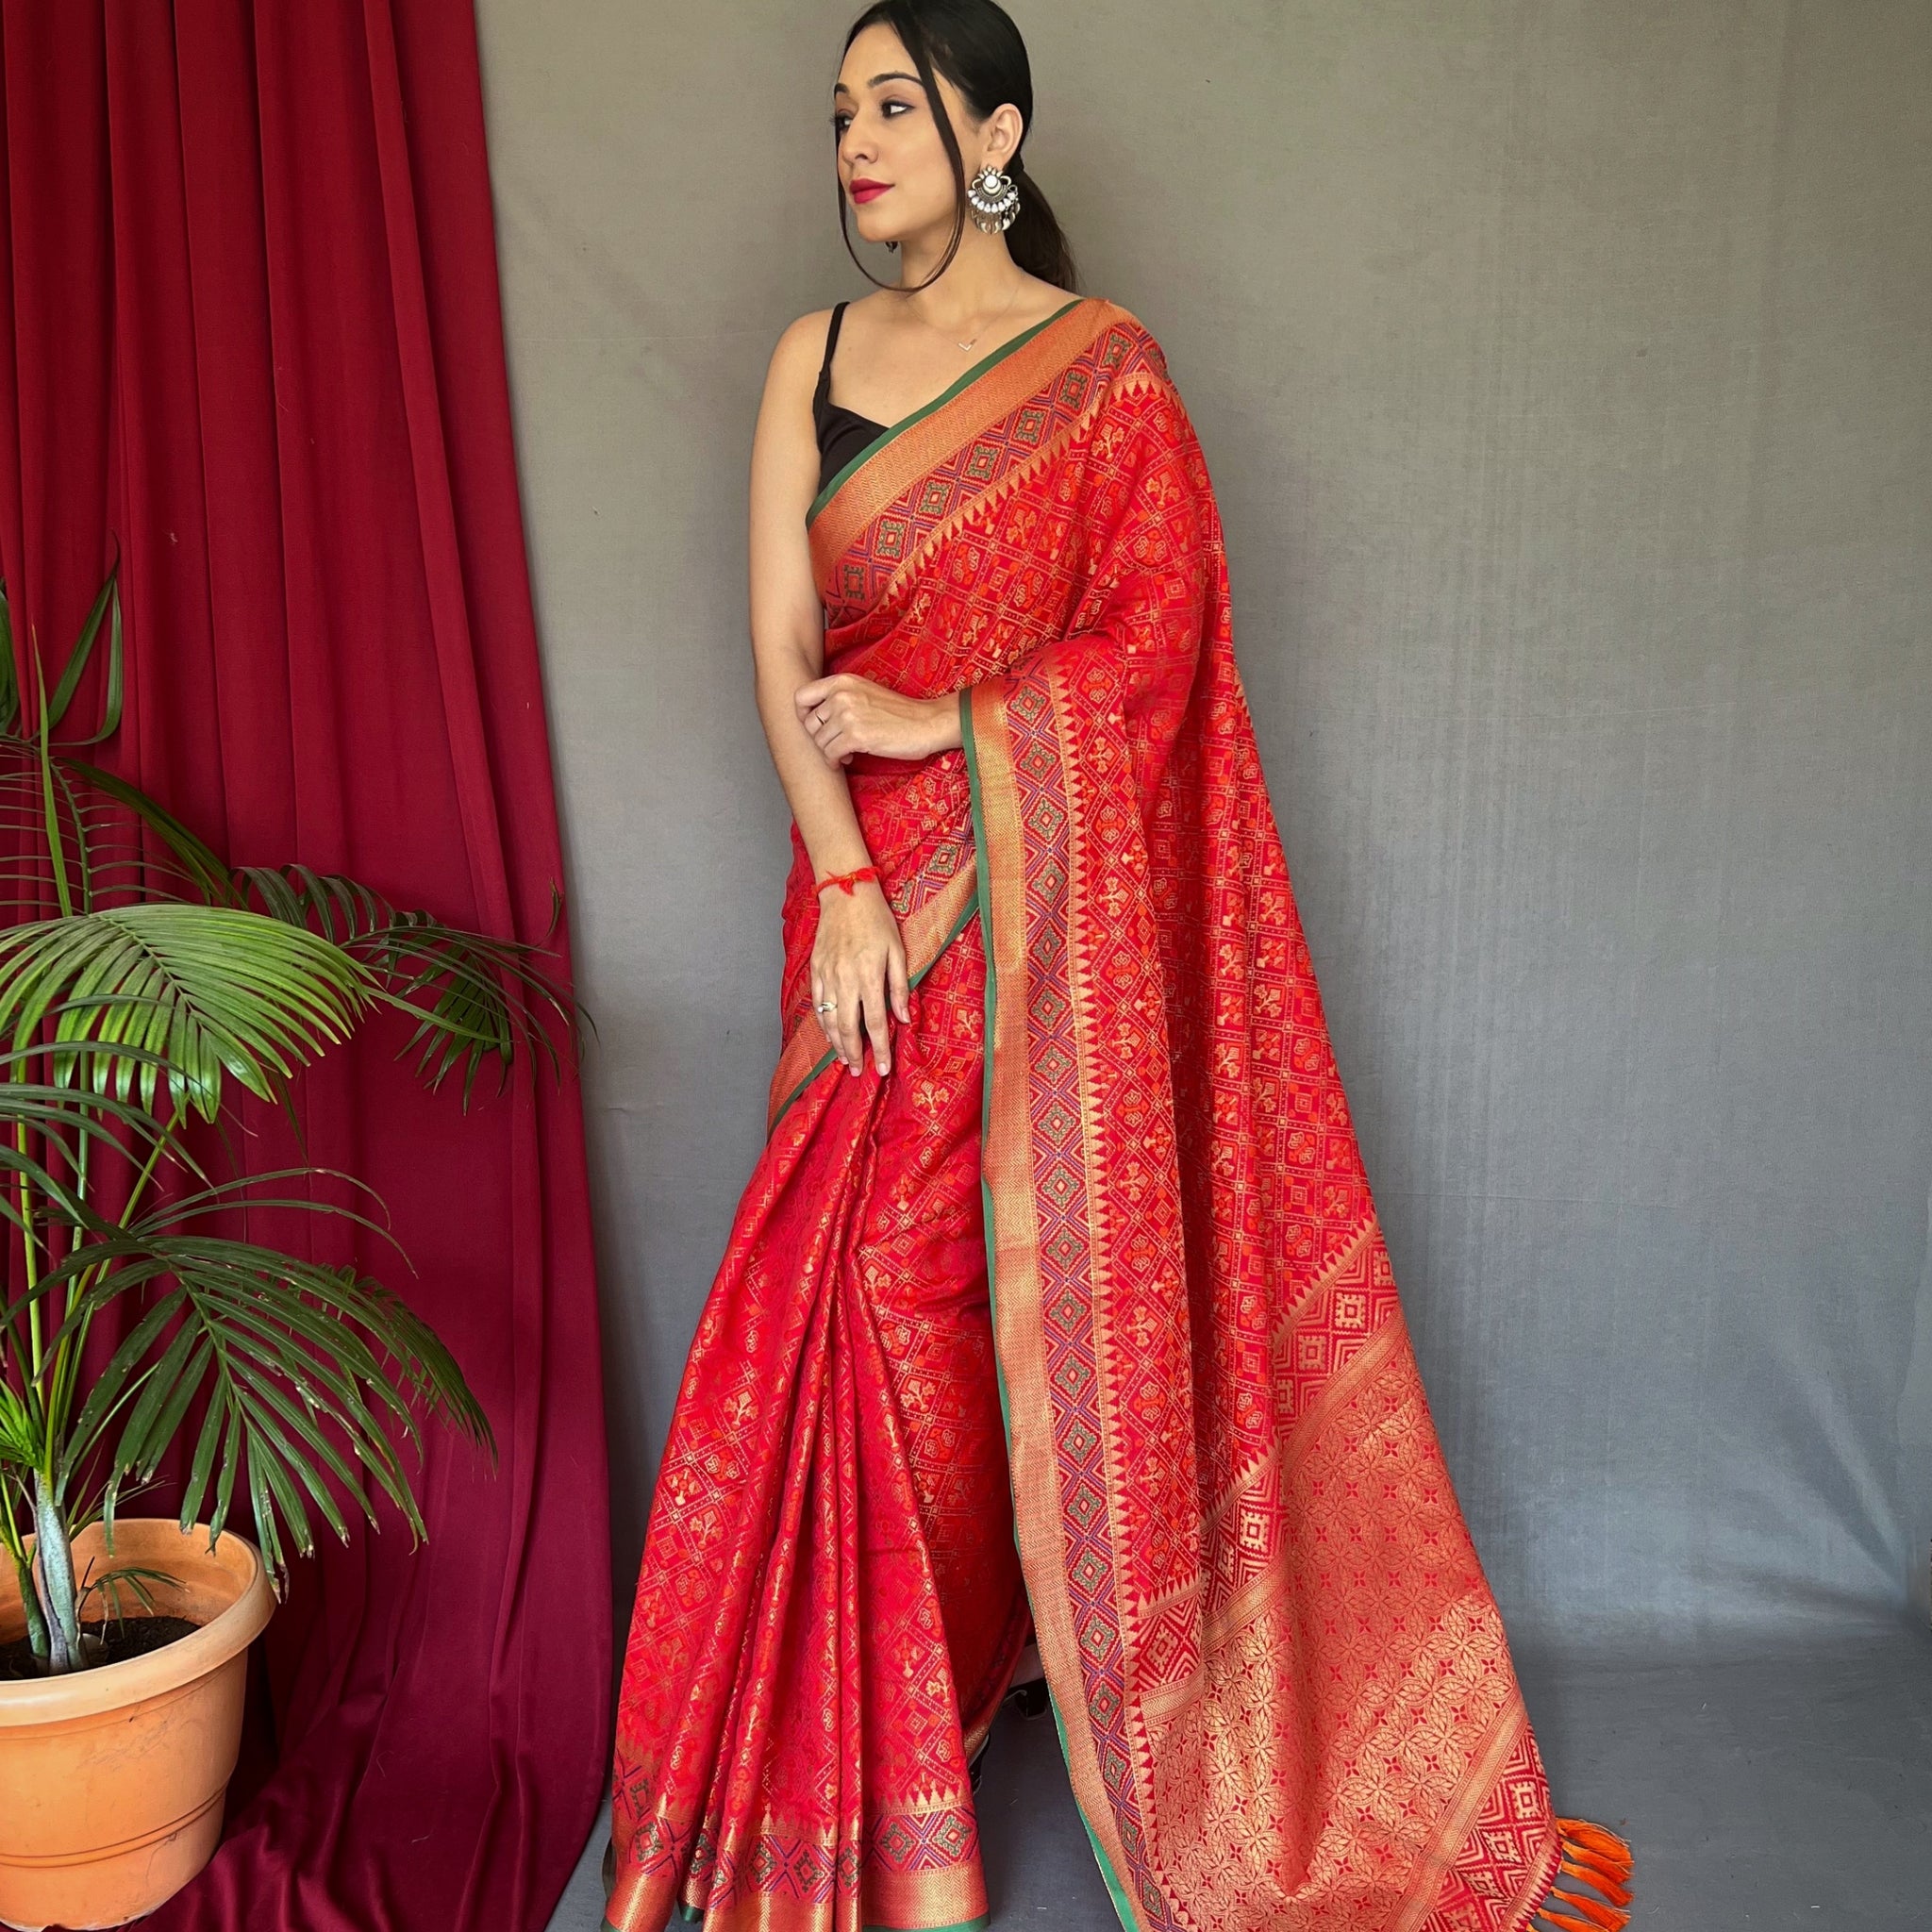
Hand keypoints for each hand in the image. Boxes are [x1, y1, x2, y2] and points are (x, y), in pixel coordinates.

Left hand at [794, 674, 958, 766]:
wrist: (926, 723)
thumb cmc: (898, 712)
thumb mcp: (864, 691)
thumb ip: (839, 696)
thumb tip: (812, 716)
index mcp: (842, 681)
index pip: (801, 696)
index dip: (802, 715)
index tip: (814, 726)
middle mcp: (841, 694)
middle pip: (809, 723)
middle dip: (819, 738)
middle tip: (835, 744)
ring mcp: (848, 714)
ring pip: (819, 742)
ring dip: (830, 752)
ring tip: (846, 752)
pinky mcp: (856, 736)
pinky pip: (830, 754)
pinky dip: (835, 762)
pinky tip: (848, 760)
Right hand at [811, 880, 909, 1076]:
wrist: (846, 894)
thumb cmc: (878, 920)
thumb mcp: (898, 951)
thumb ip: (899, 987)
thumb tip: (903, 1018)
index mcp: (869, 976)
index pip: (874, 1023)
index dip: (879, 1049)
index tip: (883, 1068)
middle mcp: (845, 980)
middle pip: (848, 1028)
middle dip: (854, 1054)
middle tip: (859, 1072)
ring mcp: (827, 976)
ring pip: (829, 1020)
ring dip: (836, 1045)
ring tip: (845, 1061)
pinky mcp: (815, 970)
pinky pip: (817, 1005)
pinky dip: (823, 1024)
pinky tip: (830, 1035)